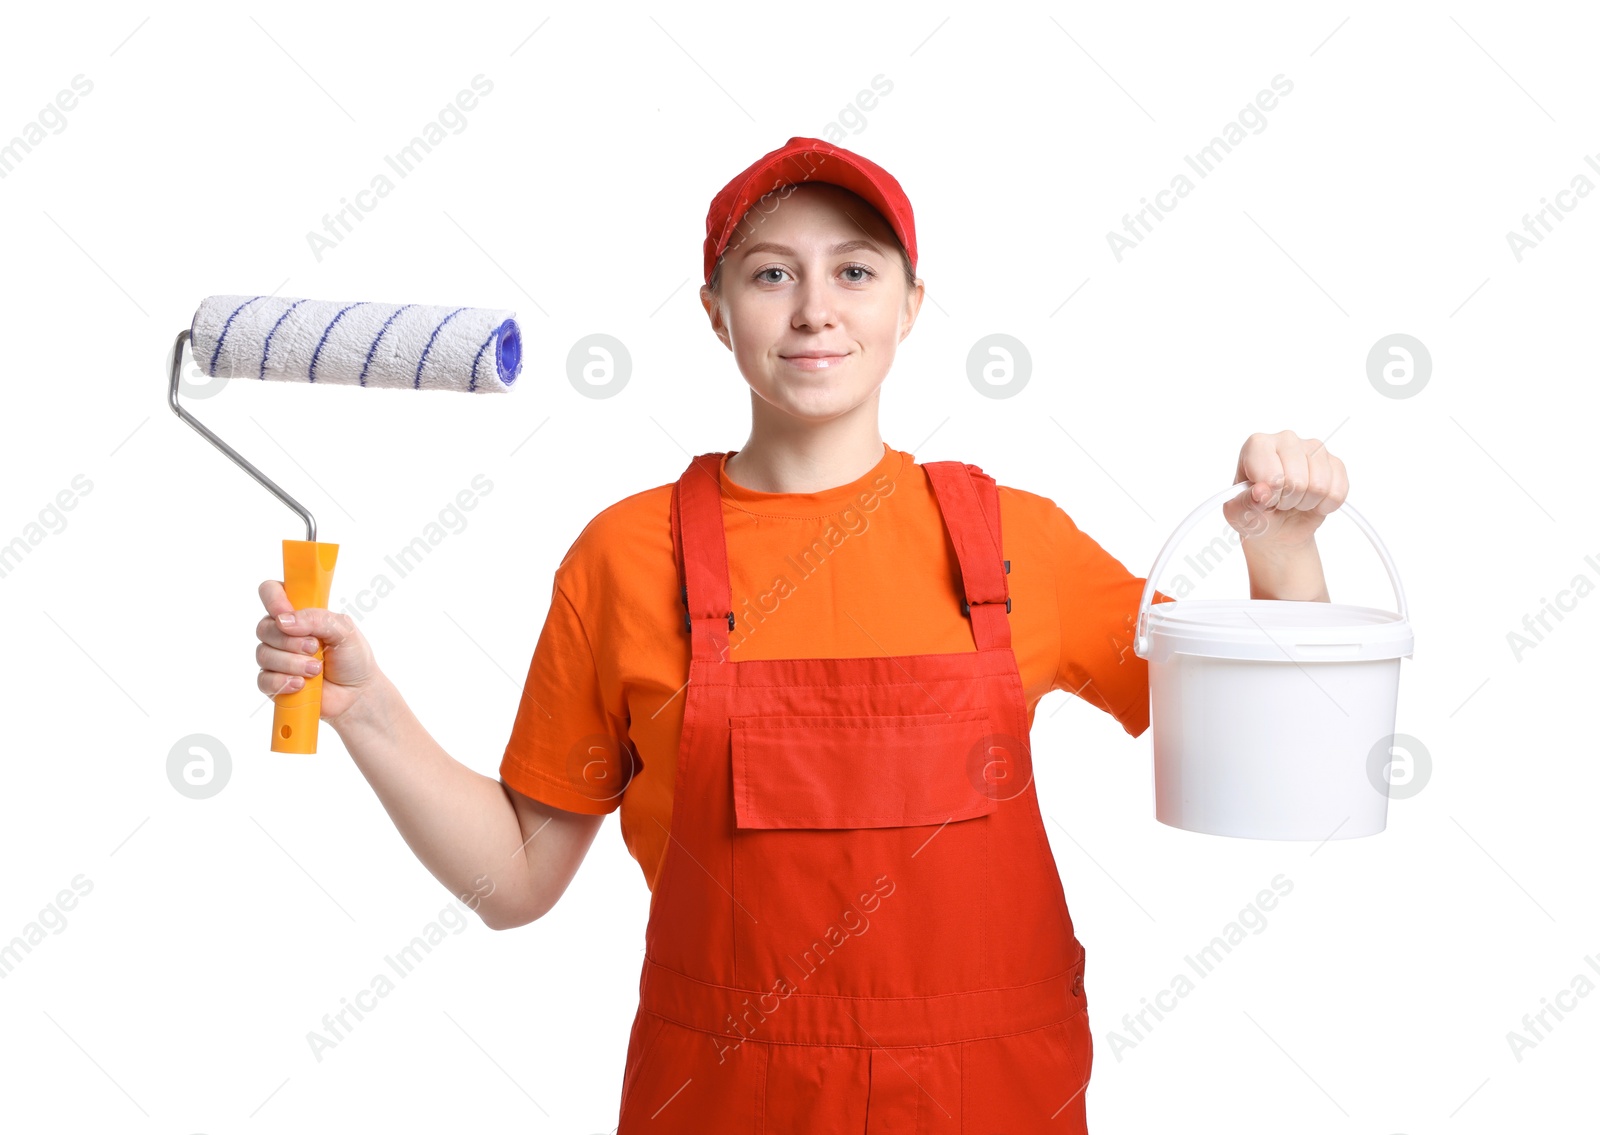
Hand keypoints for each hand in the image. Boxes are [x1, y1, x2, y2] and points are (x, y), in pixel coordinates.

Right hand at [255, 579, 376, 724]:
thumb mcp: (344, 630)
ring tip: (316, 669)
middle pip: (264, 628)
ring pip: (264, 654)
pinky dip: (283, 682)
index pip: (271, 592)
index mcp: (299, 613)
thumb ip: (317, 618)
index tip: (285, 614)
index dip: (273, 599)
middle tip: (315, 648)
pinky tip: (301, 684)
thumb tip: (283, 620)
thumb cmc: (352, 658)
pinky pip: (263, 679)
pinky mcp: (274, 682)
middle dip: (290, 640)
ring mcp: (277, 658)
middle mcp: (283, 633)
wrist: (357, 693)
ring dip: (292, 663)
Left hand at [1223, 430, 1347, 552]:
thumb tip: (1261, 492)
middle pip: (1297, 481)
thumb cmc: (1253, 514)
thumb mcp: (1239, 514)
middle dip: (1288, 501)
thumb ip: (1244, 503)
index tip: (1264, 499)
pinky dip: (1324, 506)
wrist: (1276, 526)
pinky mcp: (1334, 462)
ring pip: (1319, 486)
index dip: (1270, 495)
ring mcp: (1313, 448)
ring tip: (1293, 501)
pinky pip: (1337, 491)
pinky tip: (1312, 501)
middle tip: (1279, 501)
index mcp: (1257, 445)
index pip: (1271, 474)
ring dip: (1305, 503)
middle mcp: (1286, 439)